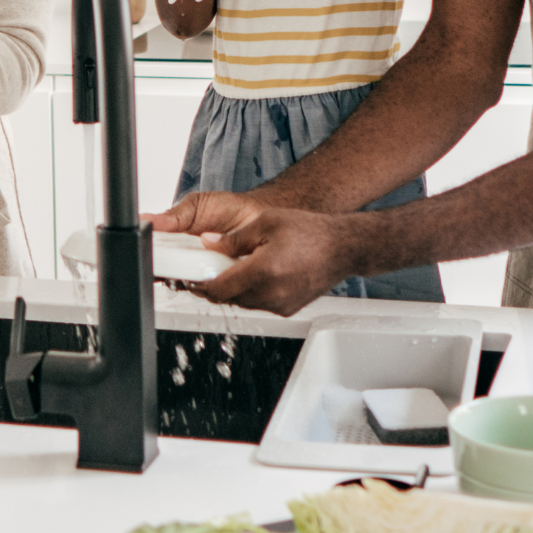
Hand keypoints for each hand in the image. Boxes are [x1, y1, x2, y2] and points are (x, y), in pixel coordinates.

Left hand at [146, 192, 355, 315]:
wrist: (343, 247)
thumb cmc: (309, 231)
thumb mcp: (265, 223)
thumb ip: (232, 239)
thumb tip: (207, 244)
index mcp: (264, 271)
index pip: (219, 289)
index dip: (200, 286)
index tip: (190, 279)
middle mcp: (272, 293)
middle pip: (228, 299)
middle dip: (214, 286)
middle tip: (207, 271)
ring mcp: (281, 304)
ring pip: (243, 302)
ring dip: (233, 289)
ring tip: (233, 268)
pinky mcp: (288, 308)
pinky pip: (259, 304)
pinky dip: (250, 292)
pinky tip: (254, 274)